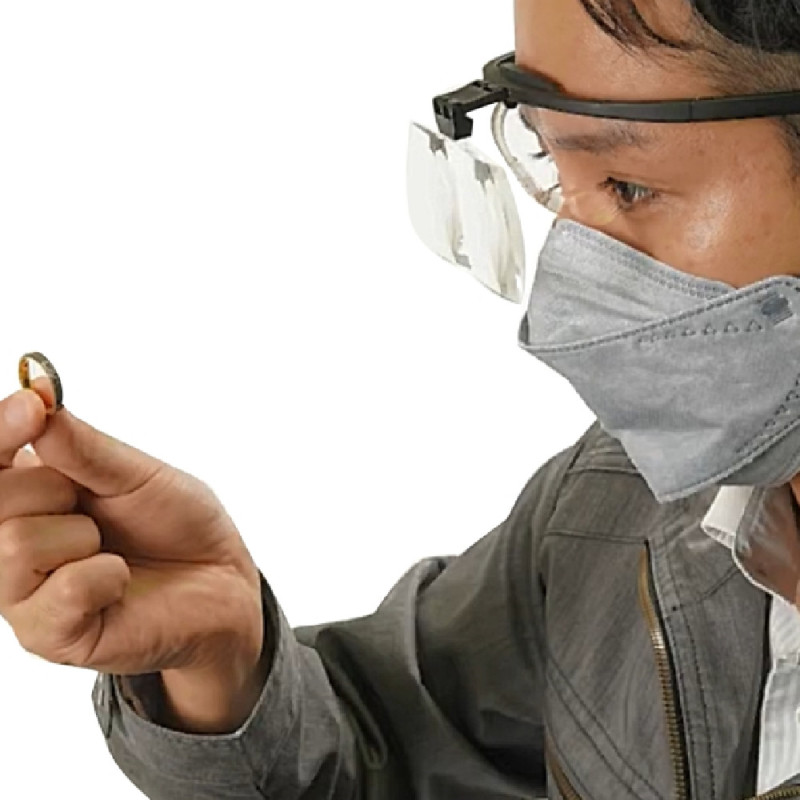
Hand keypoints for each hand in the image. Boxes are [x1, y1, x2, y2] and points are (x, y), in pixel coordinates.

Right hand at [0, 389, 263, 689]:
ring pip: (16, 545)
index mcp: (30, 496)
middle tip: (98, 505)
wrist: (222, 579)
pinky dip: (105, 576)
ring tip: (112, 548)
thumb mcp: (136, 475)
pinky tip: (121, 579)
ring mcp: (26, 594)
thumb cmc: (178, 525)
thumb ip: (82, 447)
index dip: (1, 432)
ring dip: (84, 536)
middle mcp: (14, 543)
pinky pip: (60, 592)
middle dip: (56, 488)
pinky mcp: (51, 635)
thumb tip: (37, 399)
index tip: (31, 405)